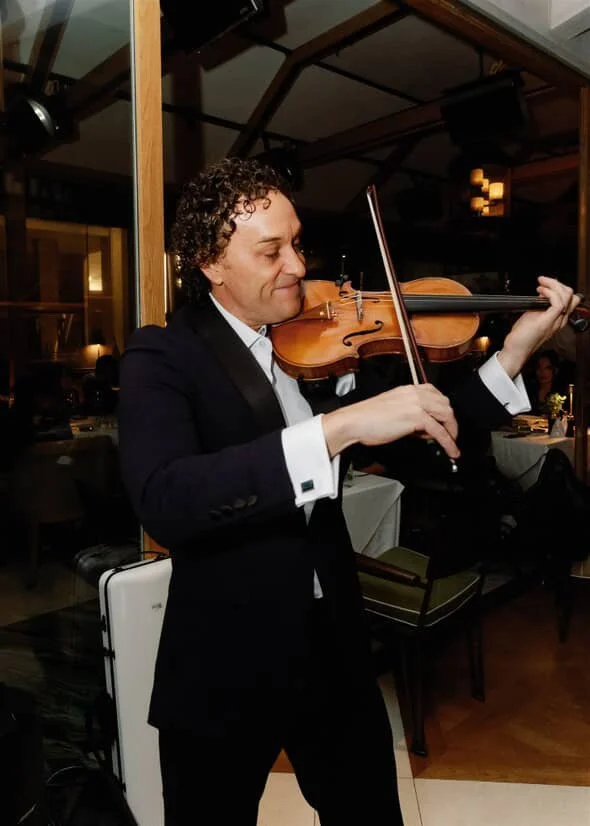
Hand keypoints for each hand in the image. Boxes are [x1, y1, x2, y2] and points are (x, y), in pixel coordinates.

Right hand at [322, 383, 459, 460]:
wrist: (354, 422)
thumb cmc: (366, 419)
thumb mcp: (392, 410)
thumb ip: (409, 414)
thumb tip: (422, 428)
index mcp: (408, 390)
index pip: (436, 394)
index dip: (443, 409)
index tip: (445, 421)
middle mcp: (414, 393)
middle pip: (445, 404)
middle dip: (451, 421)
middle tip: (450, 434)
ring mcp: (416, 404)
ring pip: (446, 415)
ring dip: (452, 431)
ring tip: (451, 443)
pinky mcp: (416, 417)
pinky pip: (439, 431)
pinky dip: (448, 442)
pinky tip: (451, 450)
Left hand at [497, 276, 579, 377]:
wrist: (516, 350)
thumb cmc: (522, 336)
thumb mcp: (533, 315)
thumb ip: (541, 304)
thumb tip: (542, 292)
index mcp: (558, 318)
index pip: (569, 299)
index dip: (559, 288)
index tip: (545, 284)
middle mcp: (560, 320)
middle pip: (572, 296)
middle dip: (558, 284)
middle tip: (544, 282)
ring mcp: (555, 321)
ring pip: (567, 297)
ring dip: (553, 285)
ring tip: (541, 285)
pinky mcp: (548, 322)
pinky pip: (558, 303)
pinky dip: (550, 293)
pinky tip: (541, 291)